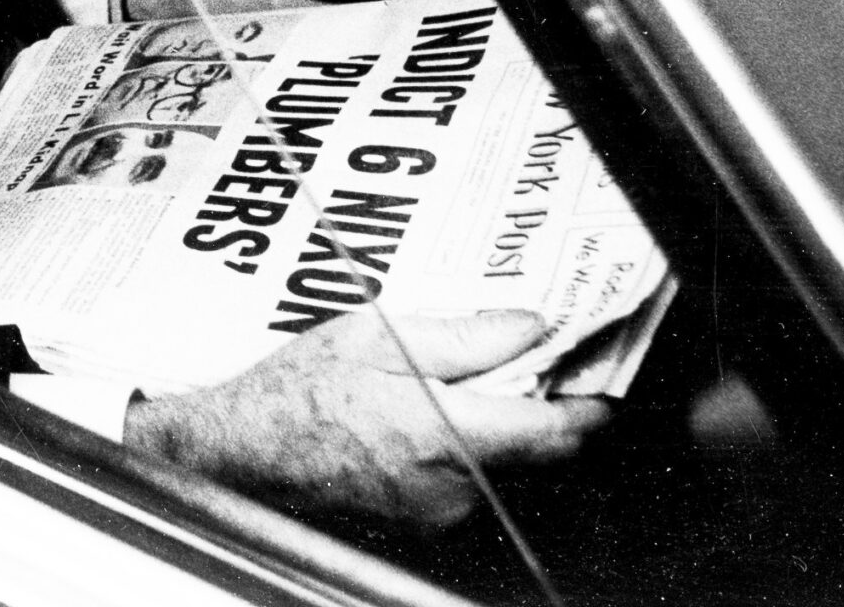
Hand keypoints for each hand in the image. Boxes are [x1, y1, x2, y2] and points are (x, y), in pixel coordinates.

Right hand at [124, 310, 610, 527]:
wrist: (241, 452)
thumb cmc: (295, 392)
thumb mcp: (374, 334)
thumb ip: (464, 334)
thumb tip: (531, 325)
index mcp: (445, 431)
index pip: (556, 430)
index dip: (590, 403)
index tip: (602, 376)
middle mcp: (452, 482)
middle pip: (539, 451)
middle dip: (544, 406)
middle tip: (532, 361)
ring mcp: (439, 508)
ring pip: (504, 465)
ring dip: (500, 426)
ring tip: (455, 382)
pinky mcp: (423, 518)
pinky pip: (470, 481)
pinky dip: (467, 448)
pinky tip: (425, 414)